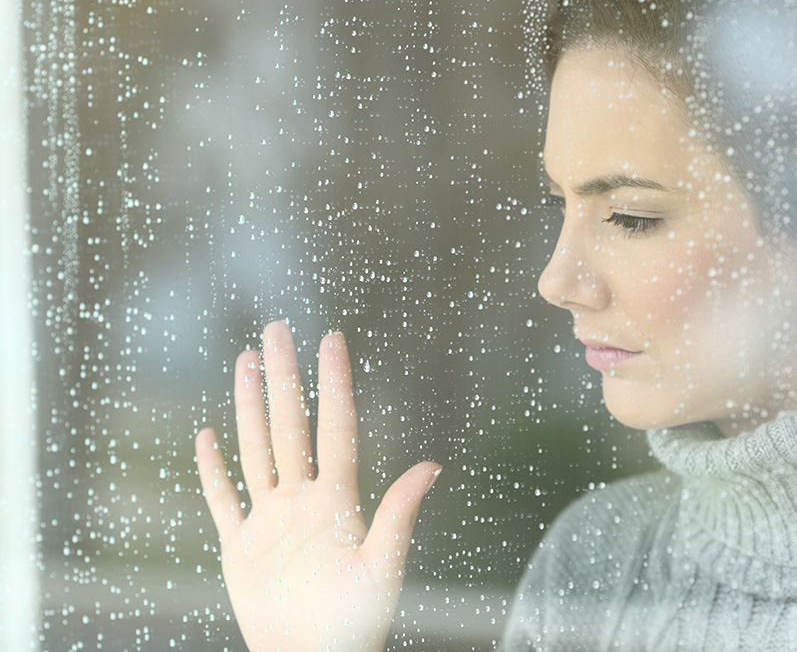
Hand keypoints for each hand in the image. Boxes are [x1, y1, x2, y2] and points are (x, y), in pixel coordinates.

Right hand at [196, 320, 440, 651]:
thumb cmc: (355, 623)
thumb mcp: (382, 568)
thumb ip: (398, 514)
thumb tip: (433, 465)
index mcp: (337, 499)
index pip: (335, 426)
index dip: (333, 382)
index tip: (331, 339)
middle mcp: (302, 499)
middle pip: (290, 425)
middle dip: (283, 377)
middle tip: (277, 330)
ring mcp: (270, 519)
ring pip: (256, 449)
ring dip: (248, 407)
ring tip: (246, 361)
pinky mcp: (240, 547)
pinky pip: (223, 500)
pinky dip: (212, 471)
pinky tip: (207, 436)